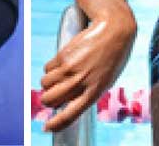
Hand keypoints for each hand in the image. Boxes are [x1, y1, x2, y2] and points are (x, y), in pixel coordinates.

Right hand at [39, 15, 135, 131]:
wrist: (113, 30)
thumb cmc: (112, 57)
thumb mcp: (105, 80)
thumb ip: (87, 92)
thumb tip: (66, 101)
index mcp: (94, 93)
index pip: (70, 115)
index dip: (56, 124)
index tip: (47, 128)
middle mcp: (80, 83)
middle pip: (49, 100)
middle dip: (47, 99)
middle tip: (51, 95)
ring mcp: (70, 69)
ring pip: (45, 84)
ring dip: (48, 83)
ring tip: (60, 76)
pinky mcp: (63, 55)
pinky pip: (47, 68)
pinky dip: (51, 69)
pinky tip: (64, 62)